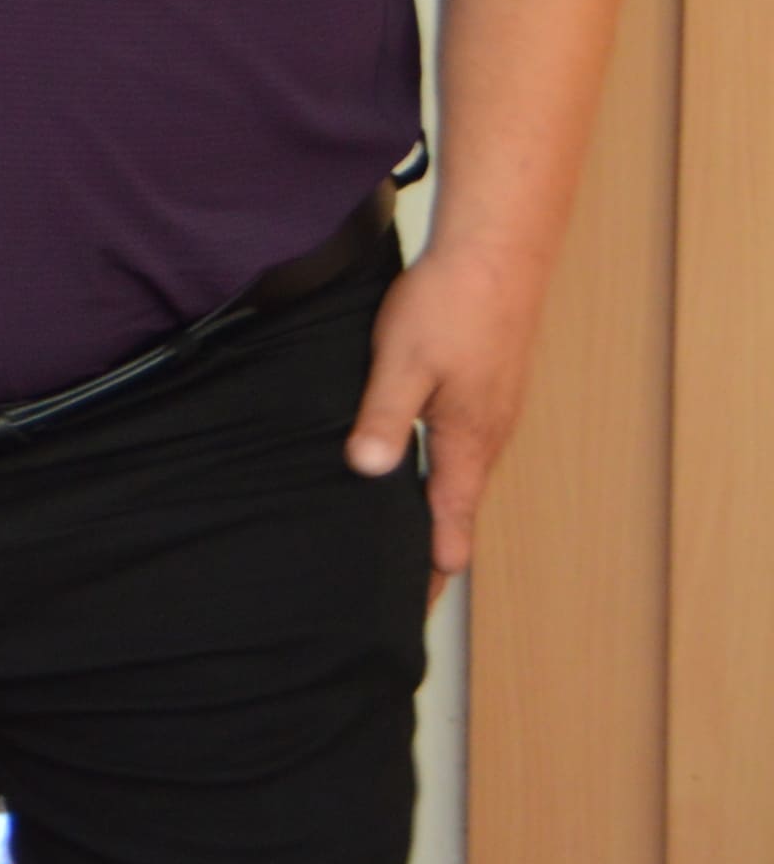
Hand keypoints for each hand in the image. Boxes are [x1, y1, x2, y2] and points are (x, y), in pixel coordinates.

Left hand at [348, 245, 547, 605]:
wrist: (497, 252)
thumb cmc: (450, 305)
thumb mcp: (401, 362)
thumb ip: (382, 417)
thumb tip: (367, 470)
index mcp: (467, 442)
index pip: (448, 525)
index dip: (432, 570)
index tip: (416, 611)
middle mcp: (486, 437)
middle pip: (457, 510)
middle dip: (433, 551)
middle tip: (408, 594)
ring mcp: (490, 414)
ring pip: (460, 477)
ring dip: (438, 513)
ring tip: (411, 545)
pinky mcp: (484, 390)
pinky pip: (462, 447)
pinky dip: (443, 475)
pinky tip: (419, 471)